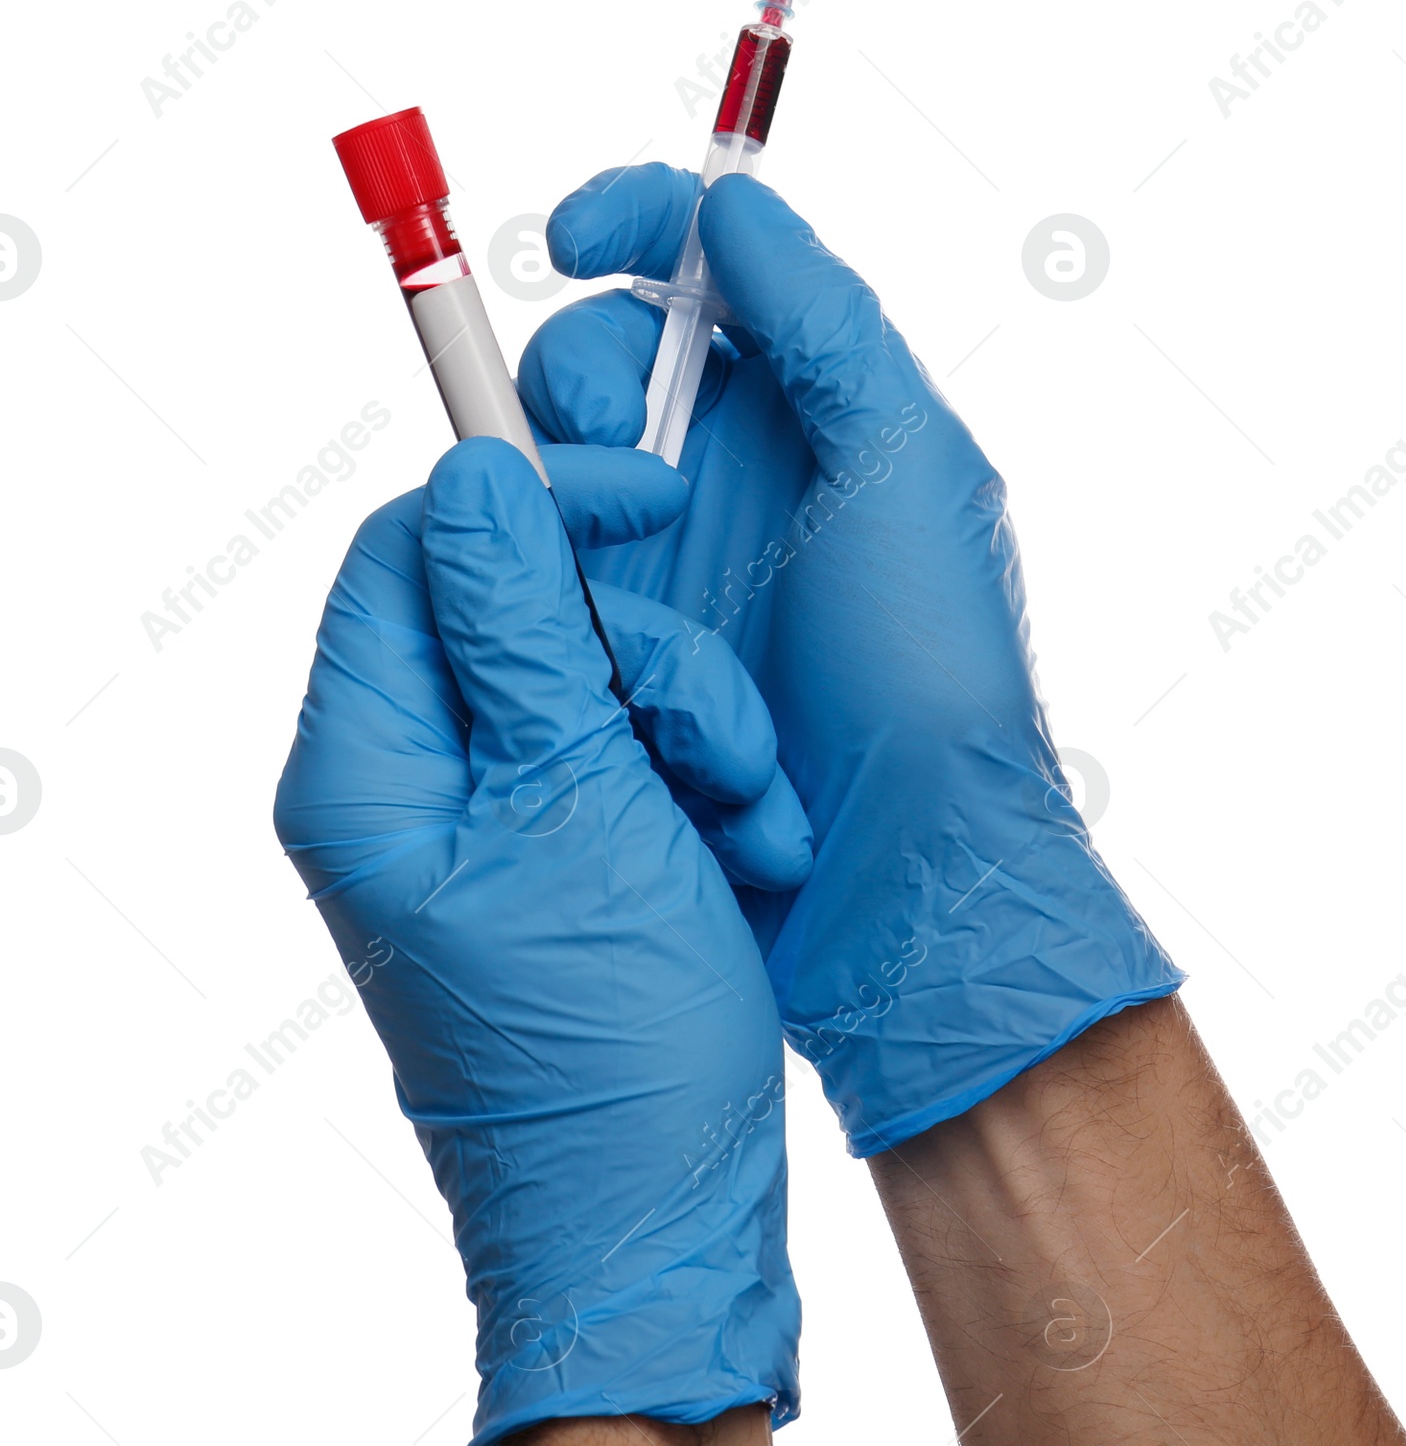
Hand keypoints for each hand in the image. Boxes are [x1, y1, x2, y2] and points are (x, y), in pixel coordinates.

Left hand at [275, 437, 799, 1442]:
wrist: (662, 1208)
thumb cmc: (607, 1044)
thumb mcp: (572, 806)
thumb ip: (521, 630)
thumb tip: (474, 481)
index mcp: (372, 766)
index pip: (411, 554)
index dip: (522, 498)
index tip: (637, 494)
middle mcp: (418, 779)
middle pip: (521, 608)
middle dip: (647, 656)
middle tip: (708, 737)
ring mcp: (498, 813)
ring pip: (599, 672)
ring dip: (697, 724)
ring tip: (747, 817)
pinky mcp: (571, 841)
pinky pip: (636, 744)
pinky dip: (706, 776)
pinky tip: (749, 845)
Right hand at [518, 166, 1183, 1155]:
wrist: (900, 868)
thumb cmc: (925, 665)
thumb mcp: (904, 465)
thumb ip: (821, 319)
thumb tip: (733, 201)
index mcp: (808, 411)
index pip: (701, 268)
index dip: (631, 221)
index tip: (575, 236)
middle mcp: (730, 473)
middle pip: (598, 358)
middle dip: (582, 375)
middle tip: (627, 452)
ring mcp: (667, 558)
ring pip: (550, 464)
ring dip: (558, 483)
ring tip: (614, 559)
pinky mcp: (614, 643)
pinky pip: (536, 571)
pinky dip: (540, 571)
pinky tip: (588, 623)